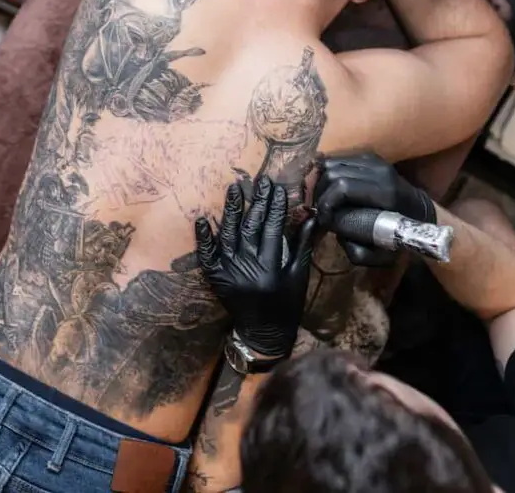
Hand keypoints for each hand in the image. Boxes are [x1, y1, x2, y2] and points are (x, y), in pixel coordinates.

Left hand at [195, 176, 315, 358]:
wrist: (264, 333)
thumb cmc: (287, 303)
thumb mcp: (299, 275)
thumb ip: (303, 244)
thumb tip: (311, 214)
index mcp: (272, 268)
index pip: (273, 228)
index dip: (275, 207)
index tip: (278, 188)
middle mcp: (249, 269)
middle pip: (251, 228)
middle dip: (257, 202)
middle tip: (259, 181)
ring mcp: (229, 273)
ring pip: (229, 235)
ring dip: (231, 210)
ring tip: (234, 188)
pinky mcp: (216, 278)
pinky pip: (207, 255)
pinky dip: (204, 238)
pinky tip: (203, 219)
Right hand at [314, 152, 435, 266]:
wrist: (420, 212)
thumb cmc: (400, 235)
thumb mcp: (381, 254)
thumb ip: (356, 249)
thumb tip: (332, 228)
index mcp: (384, 193)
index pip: (342, 187)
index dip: (326, 203)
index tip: (323, 220)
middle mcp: (379, 171)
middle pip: (333, 172)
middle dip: (321, 194)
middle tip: (321, 212)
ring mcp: (375, 160)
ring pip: (332, 163)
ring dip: (321, 183)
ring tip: (324, 201)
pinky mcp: (370, 157)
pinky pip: (338, 159)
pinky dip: (328, 174)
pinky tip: (330, 190)